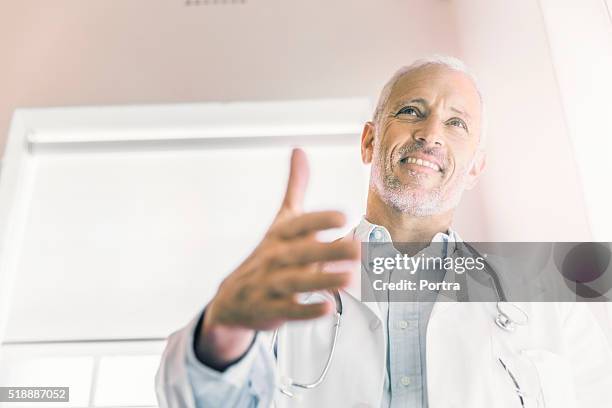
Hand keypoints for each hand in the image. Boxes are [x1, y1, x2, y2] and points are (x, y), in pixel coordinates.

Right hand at [196, 148, 358, 369]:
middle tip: (357, 248)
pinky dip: (306, 311)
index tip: (343, 215)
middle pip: (300, 253)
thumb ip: (295, 188)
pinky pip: (288, 311)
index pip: (299, 224)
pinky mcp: (271, 309)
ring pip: (295, 283)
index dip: (319, 219)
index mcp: (279, 234)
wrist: (232, 297)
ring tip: (349, 278)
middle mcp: (274, 258)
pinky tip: (326, 308)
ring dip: (321, 280)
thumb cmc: (267, 253)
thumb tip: (299, 150)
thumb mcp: (280, 220)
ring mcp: (270, 284)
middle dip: (327, 251)